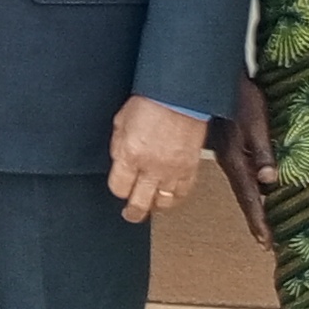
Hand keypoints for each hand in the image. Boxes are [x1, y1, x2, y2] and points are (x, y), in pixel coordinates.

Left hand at [107, 95, 209, 225]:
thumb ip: (118, 145)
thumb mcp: (121, 121)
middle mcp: (151, 167)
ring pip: (163, 203)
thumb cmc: (152, 101)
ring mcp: (172, 170)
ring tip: (151, 205)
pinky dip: (176, 198)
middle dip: (133, 212)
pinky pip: (183, 193)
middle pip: (139, 204)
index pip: (119, 188)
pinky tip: (171, 197)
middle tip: (131, 214)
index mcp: (130, 154)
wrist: (180, 94)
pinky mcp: (190, 168)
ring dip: (155, 206)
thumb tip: (118, 161)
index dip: (118, 190)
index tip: (120, 188)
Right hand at [223, 76, 277, 248]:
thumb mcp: (255, 120)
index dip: (259, 218)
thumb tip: (270, 179)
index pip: (250, 195)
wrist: (210, 76)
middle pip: (243, 195)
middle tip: (265, 241)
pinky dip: (246, 187)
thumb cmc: (237, 95)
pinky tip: (252, 188)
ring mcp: (223, 153)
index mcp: (235, 158)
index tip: (267, 241)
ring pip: (239, 185)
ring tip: (260, 222)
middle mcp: (228, 160)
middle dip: (255, 218)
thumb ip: (262, 149)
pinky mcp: (223, 145)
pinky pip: (236, 172)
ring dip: (251, 204)